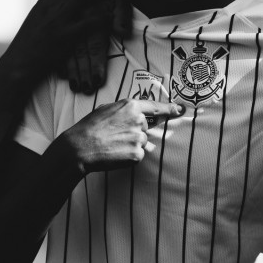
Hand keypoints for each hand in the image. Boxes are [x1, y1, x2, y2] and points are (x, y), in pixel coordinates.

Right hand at [9, 0, 130, 77]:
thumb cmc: (29, 45)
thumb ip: (51, 9)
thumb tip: (66, 1)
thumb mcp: (37, 20)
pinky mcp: (63, 37)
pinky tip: (111, 17)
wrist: (19, 63)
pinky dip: (101, 18)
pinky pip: (87, 23)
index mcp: (45, 2)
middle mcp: (50, 7)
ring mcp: (56, 21)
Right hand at [55, 99, 184, 173]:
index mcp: (131, 106)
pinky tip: (115, 153)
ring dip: (131, 144)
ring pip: (141, 141)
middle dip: (134, 132)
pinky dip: (129, 156)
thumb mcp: (106, 109)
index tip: (181, 110)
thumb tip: (136, 114)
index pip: (156, 107)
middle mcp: (139, 120)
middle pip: (145, 128)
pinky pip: (138, 154)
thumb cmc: (90, 127)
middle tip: (115, 135)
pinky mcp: (137, 154)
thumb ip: (125, 110)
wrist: (80, 147)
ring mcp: (139, 138)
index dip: (170, 109)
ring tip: (113, 144)